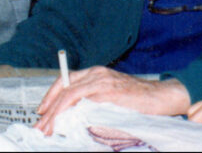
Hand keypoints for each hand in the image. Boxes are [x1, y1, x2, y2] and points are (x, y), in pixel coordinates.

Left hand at [34, 66, 190, 135]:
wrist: (160, 96)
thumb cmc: (138, 99)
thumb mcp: (111, 94)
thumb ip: (93, 99)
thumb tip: (72, 116)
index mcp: (96, 73)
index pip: (66, 81)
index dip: (50, 96)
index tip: (42, 111)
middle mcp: (97, 74)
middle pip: (64, 89)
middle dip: (49, 110)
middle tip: (41, 126)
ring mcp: (102, 81)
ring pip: (69, 95)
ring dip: (55, 114)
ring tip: (48, 128)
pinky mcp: (108, 92)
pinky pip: (83, 101)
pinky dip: (70, 112)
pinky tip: (65, 123)